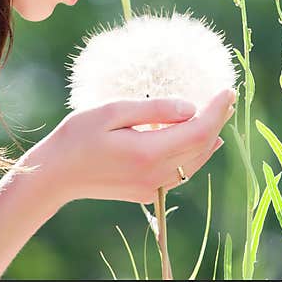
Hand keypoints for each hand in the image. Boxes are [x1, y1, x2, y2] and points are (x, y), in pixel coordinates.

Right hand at [41, 88, 235, 204]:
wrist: (54, 175)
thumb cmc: (77, 136)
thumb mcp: (112, 111)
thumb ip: (153, 109)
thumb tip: (190, 107)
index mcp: (148, 153)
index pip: (199, 130)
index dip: (217, 110)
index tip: (227, 90)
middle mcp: (154, 175)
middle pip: (202, 146)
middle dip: (218, 120)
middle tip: (227, 97)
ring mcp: (151, 187)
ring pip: (195, 162)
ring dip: (210, 137)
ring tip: (218, 114)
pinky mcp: (145, 192)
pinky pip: (181, 172)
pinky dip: (195, 153)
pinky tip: (199, 140)